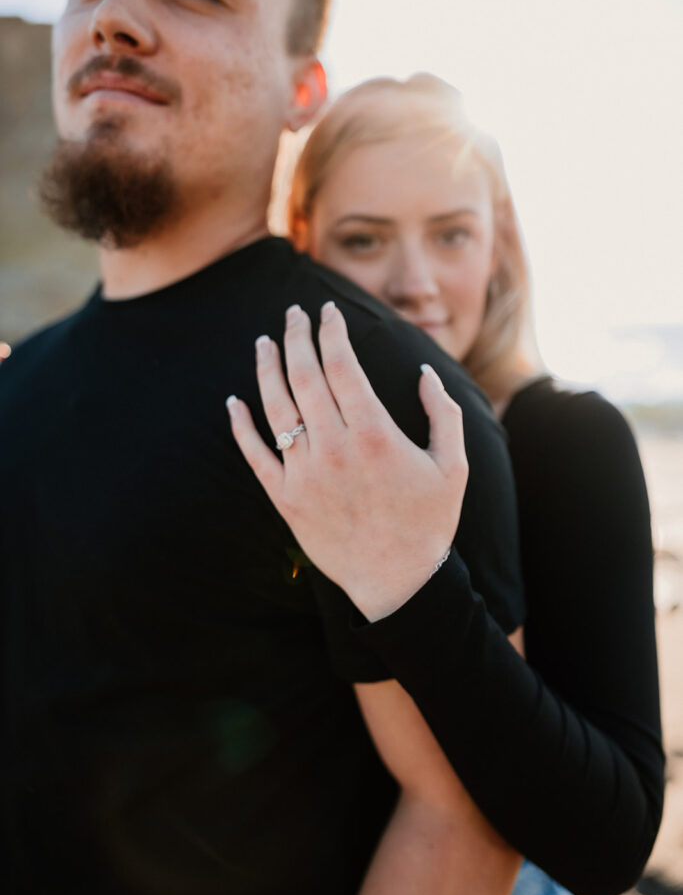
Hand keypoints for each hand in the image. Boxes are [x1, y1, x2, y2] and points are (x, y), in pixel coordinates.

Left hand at [227, 302, 467, 620]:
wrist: (398, 582)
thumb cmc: (429, 522)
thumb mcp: (453, 465)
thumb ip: (443, 412)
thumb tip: (424, 371)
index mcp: (375, 434)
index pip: (341, 366)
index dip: (331, 333)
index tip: (327, 312)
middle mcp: (335, 448)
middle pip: (304, 377)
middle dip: (296, 337)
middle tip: (292, 313)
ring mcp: (305, 474)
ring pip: (276, 409)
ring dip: (266, 369)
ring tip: (263, 342)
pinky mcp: (286, 499)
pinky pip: (255, 455)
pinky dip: (240, 426)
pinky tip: (233, 401)